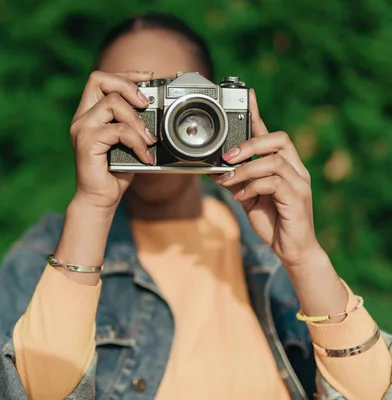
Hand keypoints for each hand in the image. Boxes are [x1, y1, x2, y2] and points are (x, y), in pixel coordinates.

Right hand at [70, 70, 156, 209]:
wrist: (100, 199)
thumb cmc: (115, 172)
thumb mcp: (128, 141)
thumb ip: (133, 123)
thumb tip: (156, 108)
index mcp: (89, 114)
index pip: (101, 79)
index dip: (125, 74)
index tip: (147, 77)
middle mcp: (81, 118)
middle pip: (99, 79)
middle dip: (128, 86)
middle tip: (146, 105)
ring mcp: (82, 129)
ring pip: (112, 103)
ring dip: (138, 120)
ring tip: (149, 140)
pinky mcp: (87, 142)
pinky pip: (118, 130)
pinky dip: (137, 141)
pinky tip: (144, 155)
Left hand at [211, 89, 321, 268]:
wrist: (291, 249)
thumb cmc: (272, 220)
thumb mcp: (247, 196)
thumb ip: (236, 180)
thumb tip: (213, 168)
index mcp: (284, 165)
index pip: (271, 133)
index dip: (258, 114)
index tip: (247, 96)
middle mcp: (295, 169)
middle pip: (279, 139)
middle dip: (250, 144)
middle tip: (228, 156)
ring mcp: (299, 183)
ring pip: (274, 161)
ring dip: (246, 169)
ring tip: (229, 180)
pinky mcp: (297, 199)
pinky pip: (274, 183)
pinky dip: (252, 187)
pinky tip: (240, 197)